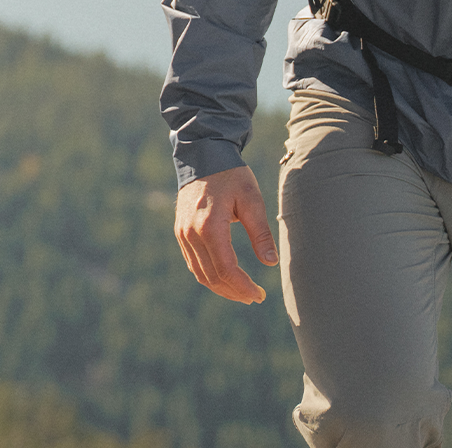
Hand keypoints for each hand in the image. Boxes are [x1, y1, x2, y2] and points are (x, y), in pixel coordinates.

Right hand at [174, 166, 278, 303]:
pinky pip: (192, 263)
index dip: (243, 287)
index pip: (226, 269)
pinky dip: (209, 275)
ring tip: (242, 292)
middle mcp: (191, 233)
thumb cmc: (231, 175)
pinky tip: (224, 277)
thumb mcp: (251, 199)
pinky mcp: (180, 231)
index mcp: (210, 226)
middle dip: (234, 292)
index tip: (260, 295)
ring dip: (221, 288)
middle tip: (254, 297)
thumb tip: (271, 263)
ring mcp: (182, 233)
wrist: (202, 154)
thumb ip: (260, 232)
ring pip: (200, 273)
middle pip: (212, 276)